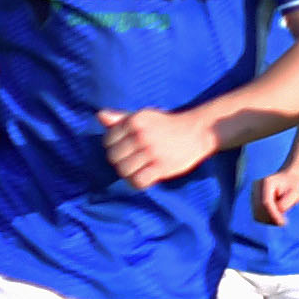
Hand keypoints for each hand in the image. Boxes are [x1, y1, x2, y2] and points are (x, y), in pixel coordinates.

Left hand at [100, 100, 228, 187]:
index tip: (124, 148)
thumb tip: (100, 116)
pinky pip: (138, 181)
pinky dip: (138, 183)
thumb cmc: (166, 125)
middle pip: (113, 157)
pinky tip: (144, 177)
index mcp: (135, 121)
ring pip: (123, 170)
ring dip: (128, 173)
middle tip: (130, 161)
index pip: (107, 140)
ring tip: (136, 169)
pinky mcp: (162, 166)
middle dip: (118, 161)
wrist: (198, 131)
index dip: (113, 147)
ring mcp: (152, 151)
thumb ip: (121, 118)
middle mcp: (141, 135)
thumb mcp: (144, 117)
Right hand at [257, 157, 298, 224]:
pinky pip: (256, 213)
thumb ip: (286, 202)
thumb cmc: (294, 185)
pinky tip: (275, 217)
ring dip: (268, 219)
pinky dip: (265, 218)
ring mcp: (253, 192)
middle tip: (282, 223)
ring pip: (256, 212)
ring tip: (280, 220)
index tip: (282, 223)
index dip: (273, 214)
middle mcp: (256, 187)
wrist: (288, 177)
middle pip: (259, 208)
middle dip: (270, 218)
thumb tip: (277, 212)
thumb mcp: (296, 193)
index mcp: (267, 182)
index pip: (265, 202)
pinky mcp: (253, 199)